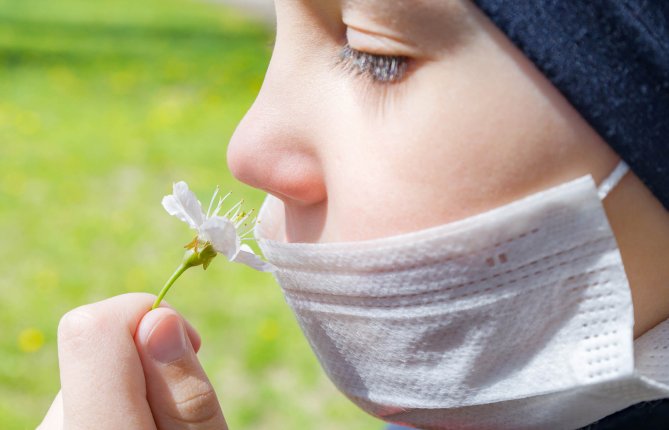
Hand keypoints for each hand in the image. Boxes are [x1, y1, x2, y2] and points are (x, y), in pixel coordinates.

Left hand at [38, 293, 227, 428]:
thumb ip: (183, 390)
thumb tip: (159, 317)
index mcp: (97, 429)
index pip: (92, 327)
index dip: (146, 314)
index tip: (188, 345)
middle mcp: (57, 428)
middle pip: (98, 345)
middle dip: (150, 358)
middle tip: (181, 405)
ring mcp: (48, 429)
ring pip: (94, 370)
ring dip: (137, 384)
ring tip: (163, 425)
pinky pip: (84, 394)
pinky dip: (119, 402)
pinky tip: (136, 427)